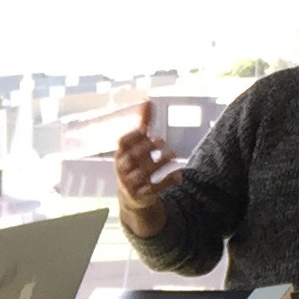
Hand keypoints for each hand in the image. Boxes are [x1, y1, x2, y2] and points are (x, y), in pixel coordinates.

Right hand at [113, 101, 175, 233]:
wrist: (133, 196)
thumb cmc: (135, 164)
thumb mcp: (137, 145)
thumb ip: (143, 124)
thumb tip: (148, 101)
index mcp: (120, 154)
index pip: (122, 144)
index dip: (133, 136)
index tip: (146, 129)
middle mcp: (123, 169)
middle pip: (131, 158)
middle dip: (145, 149)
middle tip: (161, 141)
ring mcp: (131, 183)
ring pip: (143, 174)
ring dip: (159, 163)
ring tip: (172, 155)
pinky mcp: (142, 195)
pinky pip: (154, 188)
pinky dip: (167, 181)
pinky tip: (178, 175)